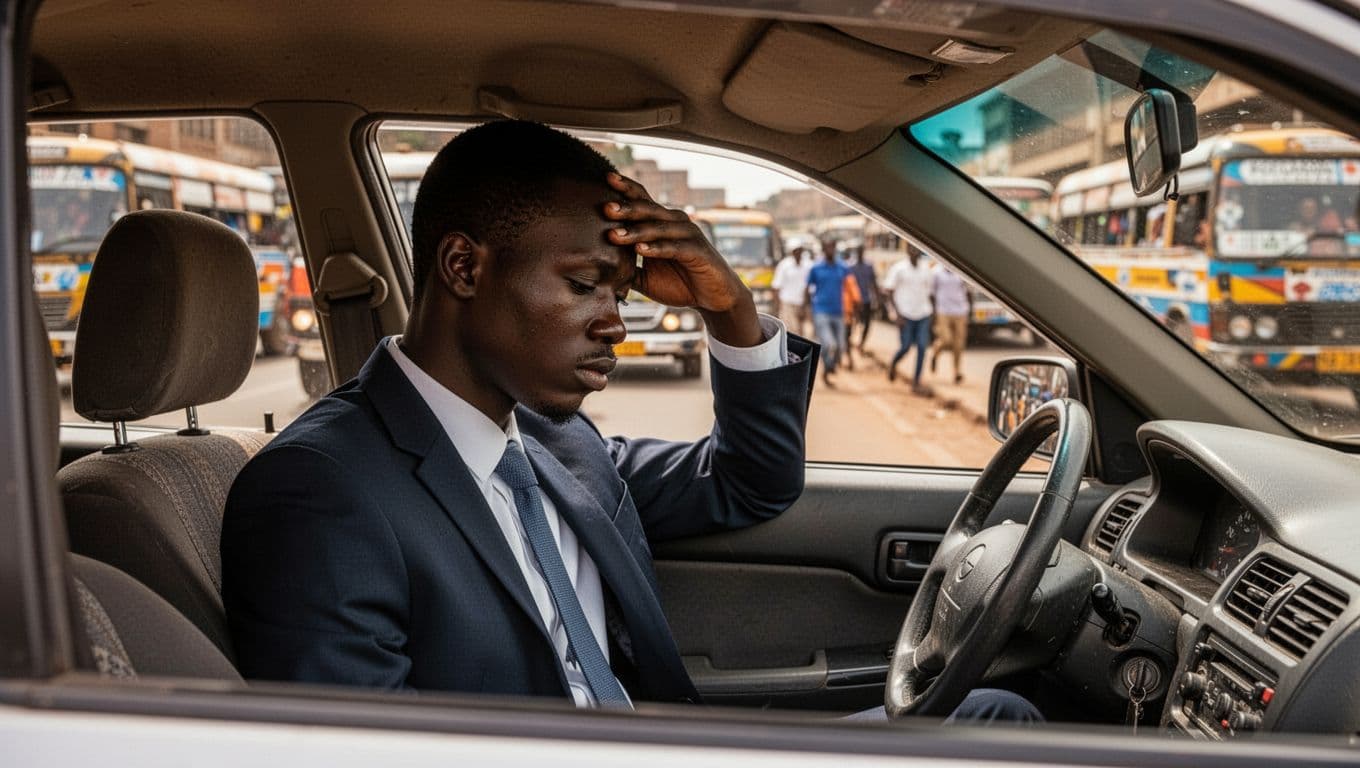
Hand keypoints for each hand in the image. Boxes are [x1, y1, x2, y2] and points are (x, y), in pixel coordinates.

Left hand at [604, 173, 760, 346]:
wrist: (713, 299)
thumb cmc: (680, 283)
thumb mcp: (646, 277)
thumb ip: (625, 269)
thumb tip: (595, 271)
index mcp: (661, 223)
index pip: (642, 200)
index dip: (625, 188)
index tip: (606, 178)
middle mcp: (675, 222)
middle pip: (648, 209)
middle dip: (625, 208)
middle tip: (605, 208)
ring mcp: (688, 235)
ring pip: (658, 227)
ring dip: (636, 230)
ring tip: (614, 235)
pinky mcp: (697, 251)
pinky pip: (674, 247)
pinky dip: (656, 248)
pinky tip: (640, 249)